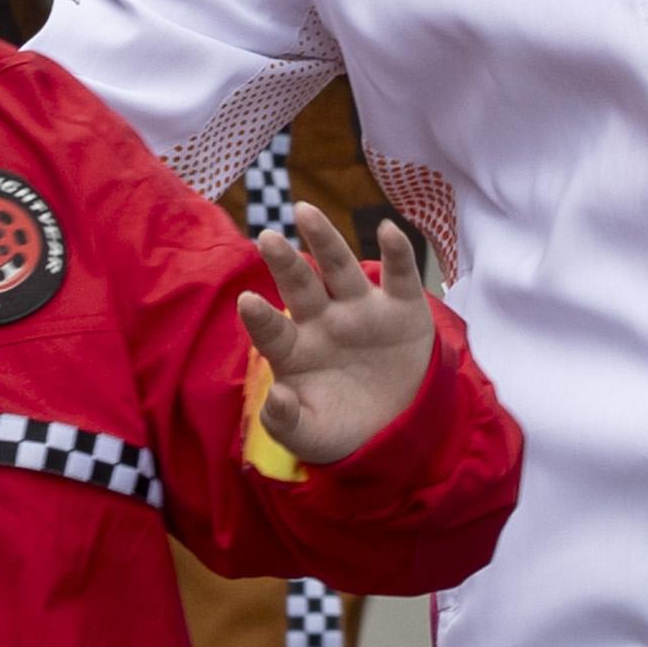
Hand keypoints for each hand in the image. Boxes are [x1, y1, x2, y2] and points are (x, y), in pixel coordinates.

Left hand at [237, 200, 438, 462]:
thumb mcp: (311, 435)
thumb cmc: (342, 426)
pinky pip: (399, 275)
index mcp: (294, 349)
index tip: (246, 302)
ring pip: (340, 268)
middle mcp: (323, 320)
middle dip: (284, 263)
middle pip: (300, 286)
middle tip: (265, 238)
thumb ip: (287, 422)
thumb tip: (276, 398)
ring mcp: (360, 310)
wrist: (397, 429)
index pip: (272, 330)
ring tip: (305, 211)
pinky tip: (388, 231)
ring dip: (325, 240)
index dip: (260, 318)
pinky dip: (397, 252)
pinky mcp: (401, 307)